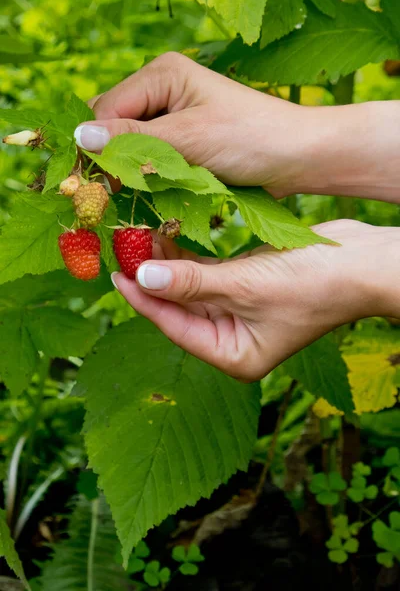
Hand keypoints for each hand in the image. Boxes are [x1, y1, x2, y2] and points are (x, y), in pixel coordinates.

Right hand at [75, 52, 399, 202]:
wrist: (299, 157)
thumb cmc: (250, 138)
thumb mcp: (189, 139)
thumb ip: (134, 140)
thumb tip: (80, 137)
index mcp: (162, 75)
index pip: (107, 110)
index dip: (97, 146)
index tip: (90, 185)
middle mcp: (164, 92)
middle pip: (117, 128)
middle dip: (113, 160)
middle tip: (111, 198)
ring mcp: (175, 119)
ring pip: (133, 148)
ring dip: (132, 173)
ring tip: (134, 199)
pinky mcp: (185, 144)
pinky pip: (153, 161)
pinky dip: (150, 179)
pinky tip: (154, 196)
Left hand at [111, 220, 399, 381]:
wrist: (361, 262)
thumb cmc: (312, 284)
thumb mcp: (244, 287)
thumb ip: (191, 283)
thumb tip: (142, 278)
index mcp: (233, 355)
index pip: (175, 326)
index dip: (143, 300)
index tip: (116, 275)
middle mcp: (233, 338)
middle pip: (180, 308)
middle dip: (153, 279)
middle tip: (124, 247)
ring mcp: (239, 312)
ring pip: (192, 289)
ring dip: (170, 265)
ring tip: (140, 236)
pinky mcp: (246, 287)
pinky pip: (209, 274)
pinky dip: (191, 258)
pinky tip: (169, 237)